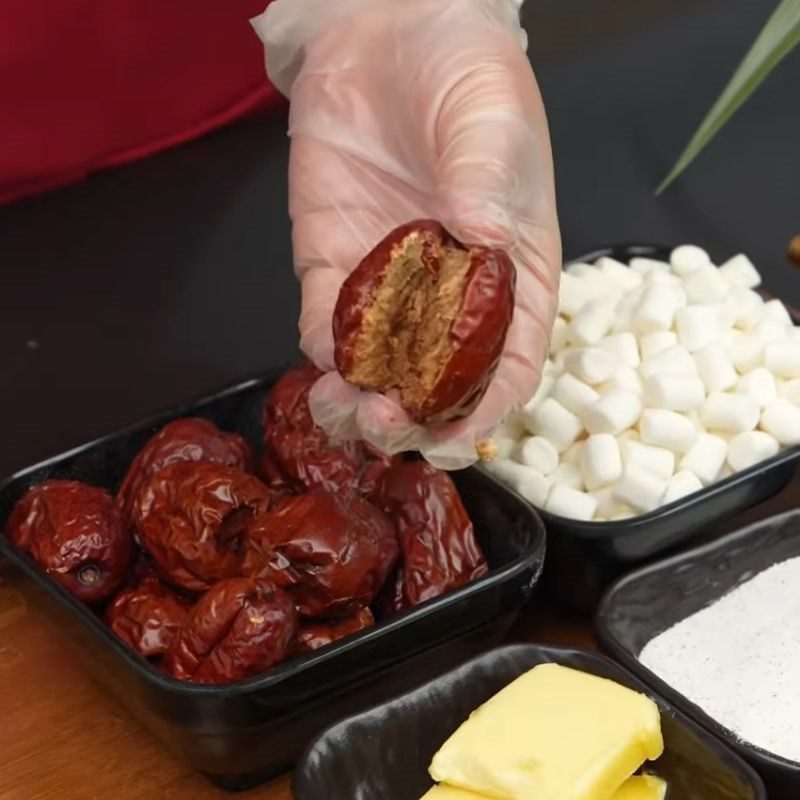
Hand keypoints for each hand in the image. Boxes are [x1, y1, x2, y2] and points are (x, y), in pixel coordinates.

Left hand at [252, 0, 560, 468]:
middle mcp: (450, 294)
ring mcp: (389, 284)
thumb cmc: (465, 74)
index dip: (485, 411)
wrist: (387, 32)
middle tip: (385, 425)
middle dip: (411, 419)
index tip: (455, 438)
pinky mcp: (334, 264)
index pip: (507, 365)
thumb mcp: (492, 122)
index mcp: (510, 275)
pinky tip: (322, 353)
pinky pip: (325, 323)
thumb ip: (487, 183)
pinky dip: (322, 348)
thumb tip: (479, 239)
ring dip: (357, 402)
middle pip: (435, 384)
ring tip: (342, 410)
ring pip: (375, 369)